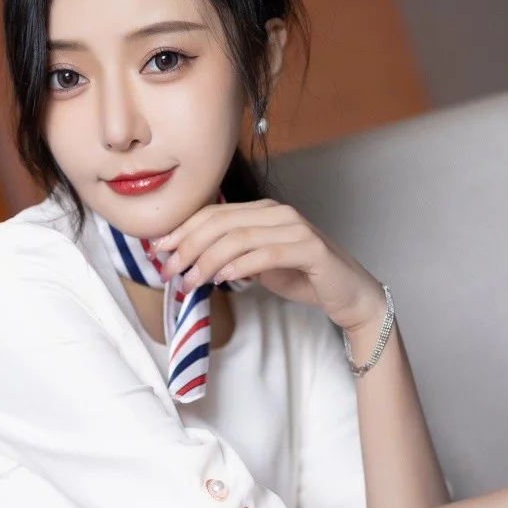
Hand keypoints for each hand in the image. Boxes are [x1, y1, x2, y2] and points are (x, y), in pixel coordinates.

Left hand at [150, 199, 385, 333]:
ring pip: (240, 236)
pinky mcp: (311, 249)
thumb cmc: (304, 278)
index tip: (158, 250)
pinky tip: (223, 279)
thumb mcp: (258, 266)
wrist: (348, 295)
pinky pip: (268, 253)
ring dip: (209, 260)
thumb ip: (231, 257)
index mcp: (264, 212)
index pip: (214, 214)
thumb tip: (190, 261)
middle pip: (222, 222)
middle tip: (169, 270)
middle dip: (188, 246)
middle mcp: (279, 213)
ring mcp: (296, 228)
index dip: (183, 230)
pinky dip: (242, 265)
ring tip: (190, 282)